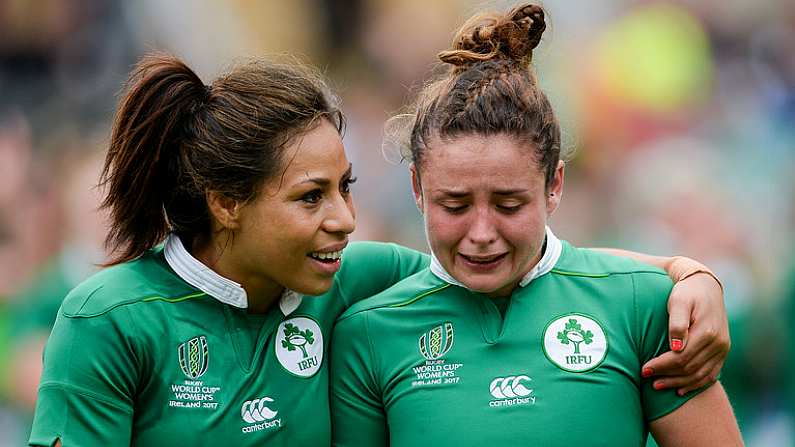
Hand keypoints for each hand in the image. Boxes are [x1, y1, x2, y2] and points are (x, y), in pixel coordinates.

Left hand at [642, 272, 729, 394]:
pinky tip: (680, 390)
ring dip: (679, 384)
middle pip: (690, 368)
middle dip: (667, 376)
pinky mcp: (722, 351)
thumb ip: (676, 323)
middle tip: (646, 377)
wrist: (706, 286)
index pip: (681, 357)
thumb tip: (675, 347)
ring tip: (658, 386)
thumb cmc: (686, 292)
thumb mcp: (678, 301)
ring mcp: (722, 349)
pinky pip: (711, 374)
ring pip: (700, 375)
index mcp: (706, 331)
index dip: (661, 366)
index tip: (644, 369)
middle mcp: (718, 343)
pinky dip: (696, 384)